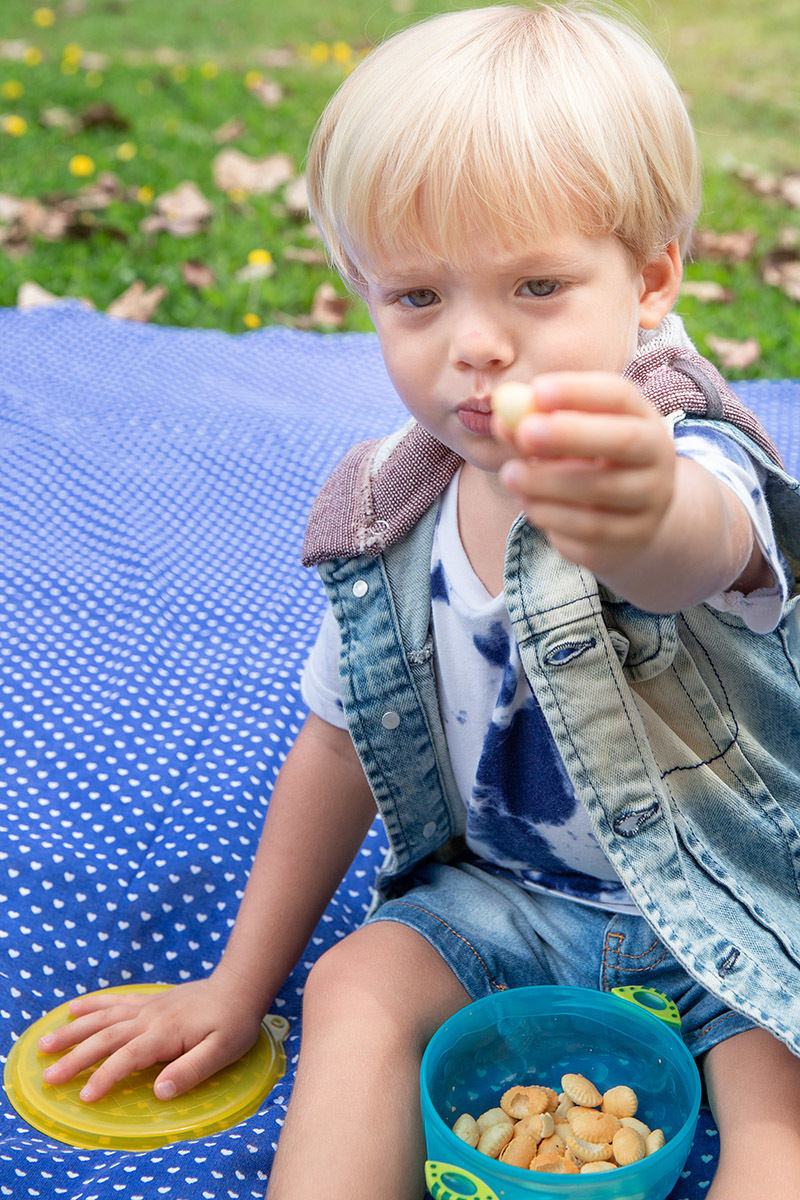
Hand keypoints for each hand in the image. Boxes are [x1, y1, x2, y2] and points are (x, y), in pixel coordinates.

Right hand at [38, 969, 265, 1101]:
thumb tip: (159, 1091)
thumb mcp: (222, 1051)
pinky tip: (73, 1009)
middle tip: (48, 1077)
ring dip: (74, 1031)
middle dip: (76, 1057)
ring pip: (103, 1018)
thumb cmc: (234, 1023)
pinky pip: (115, 1002)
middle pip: (106, 1037)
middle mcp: (150, 1018)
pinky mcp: (150, 1001)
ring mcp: (148, 1007)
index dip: (105, 1076)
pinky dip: (93, 1005)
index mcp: (165, 1033)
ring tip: (45, 1044)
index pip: (128, 1057)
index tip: (85, 1096)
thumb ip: (191, 1071)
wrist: (240, 986)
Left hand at [494, 372, 675, 581]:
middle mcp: (657, 458)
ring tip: (510, 476)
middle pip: (622, 441)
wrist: (623, 522)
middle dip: (570, 434)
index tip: (537, 390)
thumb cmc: (586, 466)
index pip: (619, 396)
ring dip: (547, 482)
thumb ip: (534, 427)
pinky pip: (589, 529)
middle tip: (525, 433)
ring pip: (600, 490)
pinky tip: (530, 506)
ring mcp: (650, 502)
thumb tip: (503, 420)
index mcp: (641, 419)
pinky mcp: (632, 538)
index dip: (579, 391)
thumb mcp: (565, 442)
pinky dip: (552, 517)